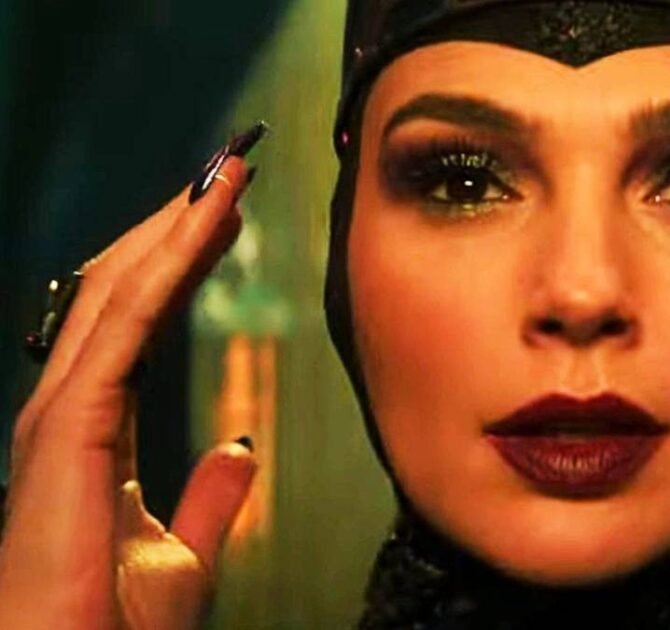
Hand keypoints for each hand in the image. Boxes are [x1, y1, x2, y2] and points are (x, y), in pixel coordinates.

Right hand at [0, 151, 257, 628]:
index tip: (224, 216)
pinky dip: (168, 265)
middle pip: (124, 293)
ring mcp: (60, 414)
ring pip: (121, 293)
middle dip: (175, 228)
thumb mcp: (186, 551)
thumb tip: (240, 448)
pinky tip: (206, 220)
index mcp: (93, 433)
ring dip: (175, 228)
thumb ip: (212, 496)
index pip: (139, 324)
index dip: (180, 265)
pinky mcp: (70, 425)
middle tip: (229, 172)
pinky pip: (125, 325)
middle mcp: (68, 411)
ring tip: (227, 175)